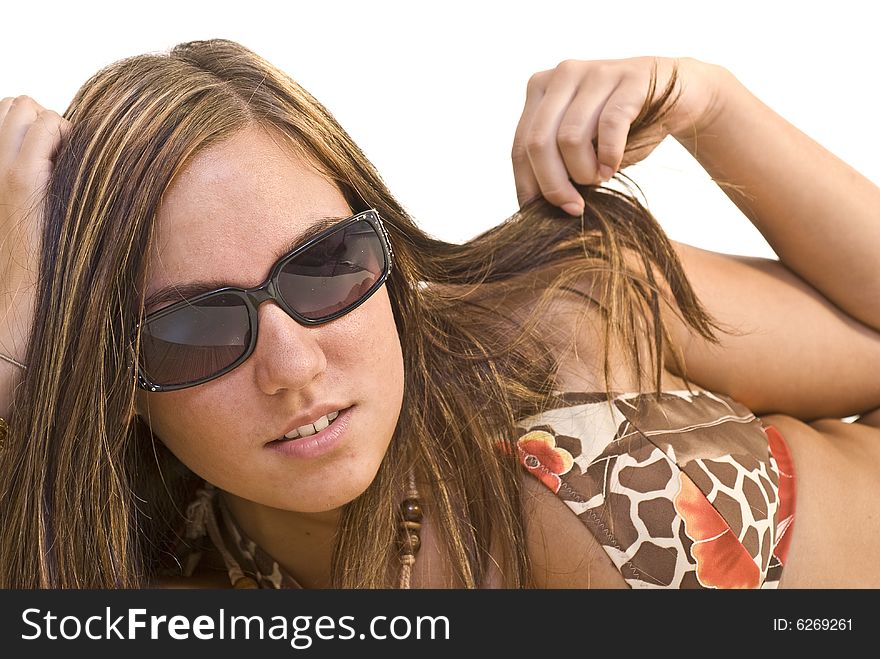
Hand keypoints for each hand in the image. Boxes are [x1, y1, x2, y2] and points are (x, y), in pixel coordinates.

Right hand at [0, 96, 69, 364]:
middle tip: (64, 158)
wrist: (16, 300)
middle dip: (46, 120)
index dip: (36, 128)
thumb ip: (35, 180)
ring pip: (29, 107)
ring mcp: (3, 168)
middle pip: (16, 104)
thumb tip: (61, 159)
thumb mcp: (26, 211)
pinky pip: (47, 128)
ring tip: (67, 164)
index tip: (54, 158)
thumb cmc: (35, 264)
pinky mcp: (23, 181)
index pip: (6, 113)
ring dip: (57, 126)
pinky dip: (66, 136)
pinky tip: (72, 170)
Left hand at [511, 56, 722, 214]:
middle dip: (554, 185)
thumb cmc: (622, 130)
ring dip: (584, 172)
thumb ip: (554, 165)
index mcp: (540, 89)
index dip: (529, 186)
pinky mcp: (630, 78)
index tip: (543, 215)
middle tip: (575, 207)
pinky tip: (613, 168)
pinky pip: (609, 125)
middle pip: (538, 143)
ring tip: (599, 180)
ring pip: (569, 138)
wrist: (678, 97)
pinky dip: (609, 156)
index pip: (520, 147)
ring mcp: (595, 72)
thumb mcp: (580, 149)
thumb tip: (532, 207)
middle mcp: (562, 75)